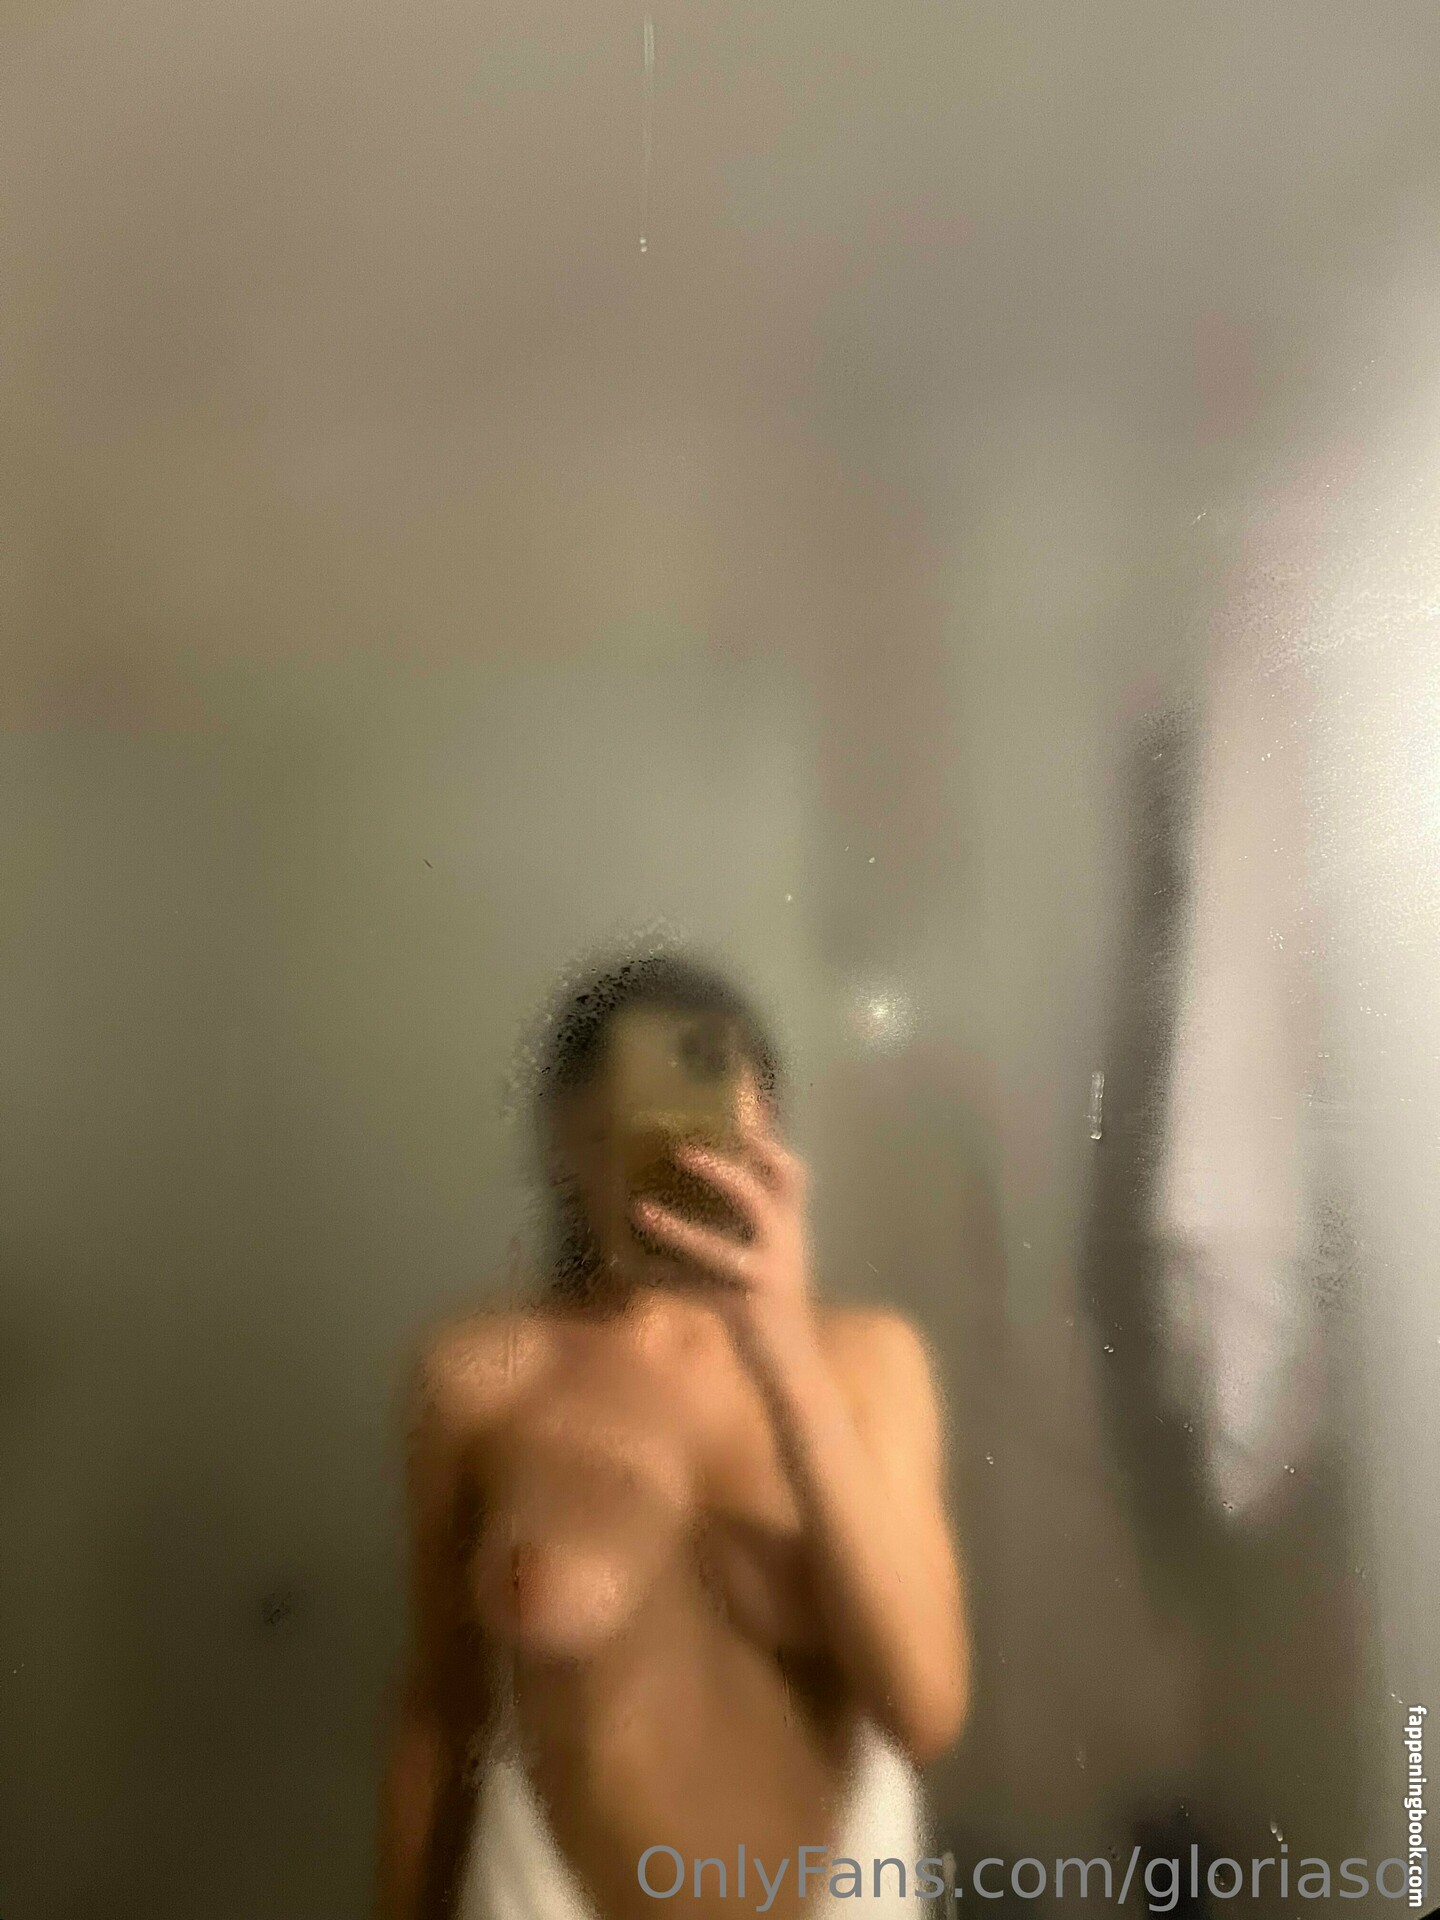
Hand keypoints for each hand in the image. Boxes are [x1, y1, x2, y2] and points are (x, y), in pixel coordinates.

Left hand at [631, 1114, 815, 1360]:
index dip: (767, 1142)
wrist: (794, 1365)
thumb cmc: (771, 1304)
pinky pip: (696, 1291)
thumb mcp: (767, 1258)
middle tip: (681, 1151)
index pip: (791, 1174)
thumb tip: (693, 1190)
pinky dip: (663, 1279)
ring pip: (722, 1249)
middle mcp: (784, 1245)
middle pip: (763, 1196)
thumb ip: (742, 1226)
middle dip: (724, 1170)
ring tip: (642, 1209)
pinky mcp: (744, 1310)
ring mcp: (766, 1278)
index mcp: (789, 1227)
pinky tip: (631, 1271)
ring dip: (680, 1229)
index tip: (740, 1109)